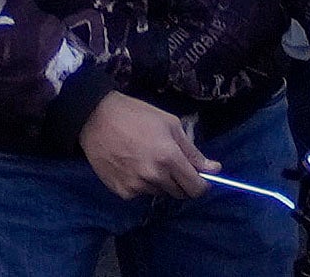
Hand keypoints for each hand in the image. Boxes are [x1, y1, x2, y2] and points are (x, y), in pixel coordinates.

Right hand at [76, 97, 212, 207]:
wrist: (96, 118)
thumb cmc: (136, 115)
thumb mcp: (170, 124)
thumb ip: (192, 151)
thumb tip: (214, 169)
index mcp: (169, 157)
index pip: (196, 187)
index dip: (202, 185)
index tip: (201, 179)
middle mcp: (154, 176)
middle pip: (179, 193)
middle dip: (181, 182)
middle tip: (172, 164)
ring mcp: (137, 186)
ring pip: (160, 193)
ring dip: (161, 182)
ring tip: (148, 160)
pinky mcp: (122, 192)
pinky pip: (141, 194)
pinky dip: (142, 184)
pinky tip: (133, 165)